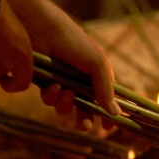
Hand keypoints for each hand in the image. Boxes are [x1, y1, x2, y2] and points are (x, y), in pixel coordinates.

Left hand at [24, 4, 120, 122]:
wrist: (41, 30)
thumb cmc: (73, 42)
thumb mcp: (96, 64)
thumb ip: (105, 89)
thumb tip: (116, 113)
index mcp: (96, 75)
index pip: (105, 99)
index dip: (107, 114)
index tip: (108, 128)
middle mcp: (80, 80)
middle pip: (85, 109)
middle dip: (85, 119)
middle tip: (85, 125)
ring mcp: (61, 82)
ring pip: (65, 107)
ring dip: (66, 104)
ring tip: (66, 93)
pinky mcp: (44, 83)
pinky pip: (49, 99)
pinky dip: (52, 96)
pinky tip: (52, 85)